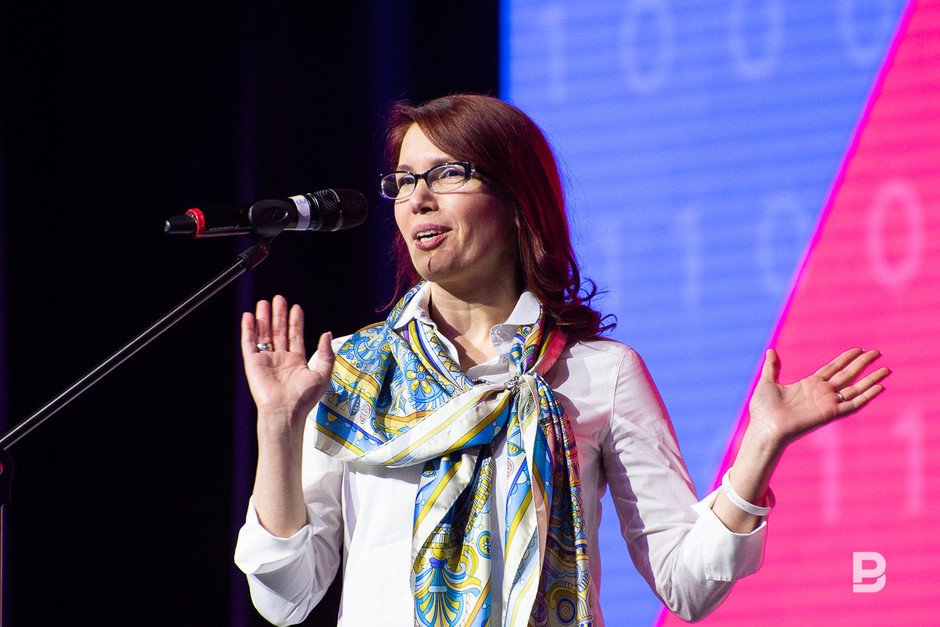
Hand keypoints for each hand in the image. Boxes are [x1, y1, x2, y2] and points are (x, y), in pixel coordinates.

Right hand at [240, 295, 334, 423]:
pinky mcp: (253, 363)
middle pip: (279, 331)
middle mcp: (281, 359)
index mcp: (297, 362)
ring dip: (264, 318)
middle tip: (279, 299)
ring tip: (265, 302)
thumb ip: (327, 353)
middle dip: (279, 315)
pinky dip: (248, 329)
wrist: (286, 411)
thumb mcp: (323, 374)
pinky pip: (249, 343)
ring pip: (264, 334)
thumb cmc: (304, 398)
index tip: (296, 308)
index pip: (295, 336)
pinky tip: (250, 316)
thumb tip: (327, 333)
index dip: (295, 321)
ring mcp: (266, 361)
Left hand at [747, 348, 889, 449]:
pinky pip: (853, 404)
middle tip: (877, 352)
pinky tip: (879, 387)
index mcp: (808, 385)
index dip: (846, 359)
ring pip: (855, 388)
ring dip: (871, 379)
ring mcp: (827, 403)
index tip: (859, 349)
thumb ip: (772, 367)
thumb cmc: (763, 409)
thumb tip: (771, 351)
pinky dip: (867, 396)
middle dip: (863, 364)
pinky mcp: (830, 414)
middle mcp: (821, 393)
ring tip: (887, 369)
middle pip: (847, 375)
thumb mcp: (768, 382)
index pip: (832, 369)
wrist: (765, 427)